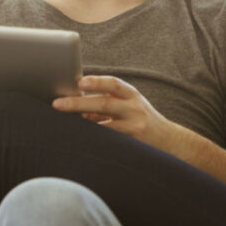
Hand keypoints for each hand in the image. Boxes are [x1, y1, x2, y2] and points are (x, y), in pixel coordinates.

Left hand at [52, 76, 178, 150]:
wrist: (169, 140)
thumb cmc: (141, 120)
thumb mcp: (128, 106)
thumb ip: (106, 103)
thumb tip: (76, 107)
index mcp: (131, 95)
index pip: (114, 84)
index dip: (96, 82)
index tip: (79, 82)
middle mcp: (134, 108)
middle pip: (104, 103)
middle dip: (78, 103)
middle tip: (57, 104)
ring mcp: (134, 127)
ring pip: (104, 126)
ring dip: (82, 125)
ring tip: (62, 125)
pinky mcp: (132, 144)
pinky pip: (108, 142)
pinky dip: (93, 140)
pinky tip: (79, 141)